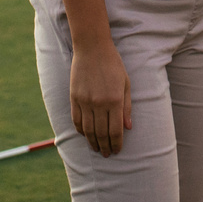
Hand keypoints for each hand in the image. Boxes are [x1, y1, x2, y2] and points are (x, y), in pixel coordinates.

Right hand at [68, 38, 132, 156]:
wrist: (92, 48)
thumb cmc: (113, 64)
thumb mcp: (125, 83)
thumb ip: (126, 107)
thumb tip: (128, 128)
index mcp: (115, 100)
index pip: (115, 130)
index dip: (116, 144)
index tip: (117, 151)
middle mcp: (99, 103)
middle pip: (101, 133)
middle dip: (105, 146)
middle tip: (106, 154)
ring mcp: (85, 101)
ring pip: (88, 130)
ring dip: (92, 142)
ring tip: (96, 148)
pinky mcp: (74, 97)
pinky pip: (76, 120)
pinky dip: (80, 130)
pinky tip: (84, 135)